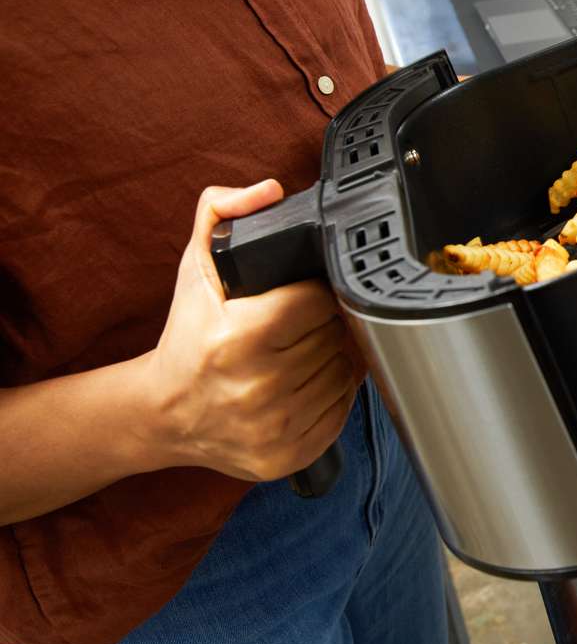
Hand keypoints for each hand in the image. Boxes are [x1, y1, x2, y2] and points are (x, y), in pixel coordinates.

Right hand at [142, 181, 361, 481]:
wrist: (163, 414)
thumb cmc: (187, 338)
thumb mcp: (195, 269)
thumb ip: (222, 214)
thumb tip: (267, 191)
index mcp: (239, 339)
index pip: (320, 301)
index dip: (317, 293)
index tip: (304, 295)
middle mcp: (259, 387)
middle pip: (335, 336)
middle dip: (323, 324)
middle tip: (300, 324)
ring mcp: (277, 426)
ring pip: (345, 371)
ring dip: (333, 356)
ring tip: (301, 350)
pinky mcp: (292, 453)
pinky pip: (344, 406)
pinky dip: (334, 389)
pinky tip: (306, 379)